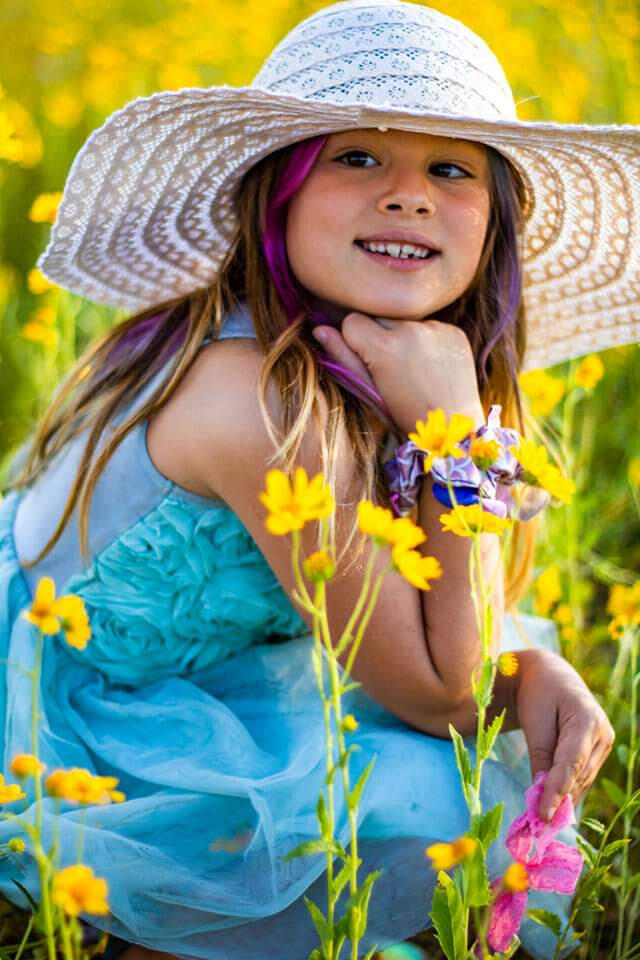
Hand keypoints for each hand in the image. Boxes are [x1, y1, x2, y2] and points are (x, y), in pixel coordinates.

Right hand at [313, 312, 483, 433]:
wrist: (452, 427)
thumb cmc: (404, 414)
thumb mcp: (369, 390)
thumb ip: (343, 357)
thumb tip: (318, 329)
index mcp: (384, 346)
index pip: (352, 321)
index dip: (354, 342)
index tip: (367, 363)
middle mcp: (411, 330)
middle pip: (377, 317)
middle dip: (378, 336)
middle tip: (391, 368)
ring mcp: (435, 329)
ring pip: (403, 320)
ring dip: (402, 337)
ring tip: (413, 368)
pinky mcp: (454, 331)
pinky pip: (428, 325)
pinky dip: (426, 340)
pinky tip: (432, 366)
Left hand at [514, 649, 614, 819]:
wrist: (549, 676)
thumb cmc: (538, 693)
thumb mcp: (534, 719)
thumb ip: (540, 755)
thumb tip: (542, 793)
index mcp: (588, 719)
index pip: (572, 763)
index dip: (557, 791)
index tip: (542, 814)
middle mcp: (603, 733)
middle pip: (579, 775)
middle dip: (559, 799)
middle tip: (538, 823)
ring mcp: (604, 743)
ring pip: (582, 779)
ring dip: (564, 798)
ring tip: (543, 818)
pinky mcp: (598, 752)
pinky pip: (582, 775)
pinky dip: (568, 789)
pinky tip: (553, 804)